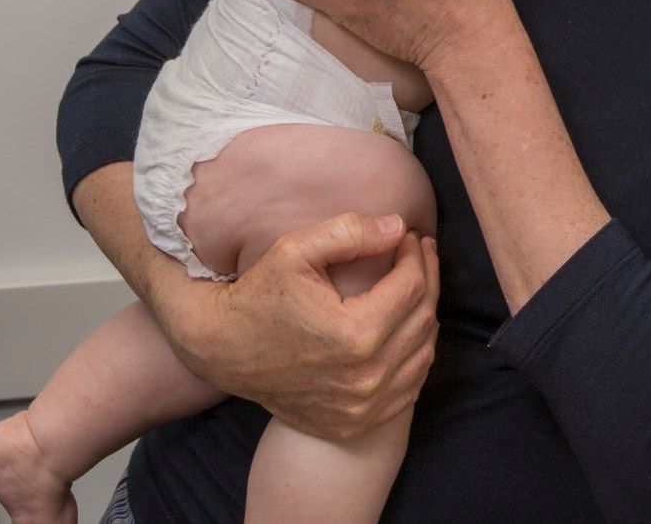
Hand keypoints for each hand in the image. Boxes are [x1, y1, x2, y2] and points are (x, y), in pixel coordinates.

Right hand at [168, 212, 438, 440]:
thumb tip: (398, 228)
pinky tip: (405, 325)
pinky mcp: (356, 423)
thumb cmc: (260, 295)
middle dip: (427, 276)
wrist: (223, 351)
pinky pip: (409, 386)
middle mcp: (365, 378)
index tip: (408, 235)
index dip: (415, 253)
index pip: (412, 285)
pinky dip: (415, 353)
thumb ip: (351, 232)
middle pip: (423, 318)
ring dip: (426, 312)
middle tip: (419, 250)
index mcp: (355, 334)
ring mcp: (363, 407)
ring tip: (415, 282)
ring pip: (423, 352)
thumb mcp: (296, 250)